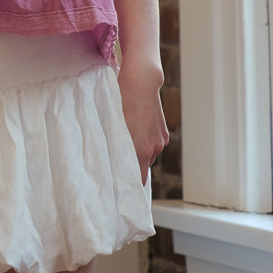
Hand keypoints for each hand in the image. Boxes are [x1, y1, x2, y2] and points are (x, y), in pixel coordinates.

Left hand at [117, 64, 169, 184]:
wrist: (141, 80)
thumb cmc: (122, 100)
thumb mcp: (113, 124)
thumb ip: (114, 146)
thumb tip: (109, 161)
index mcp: (141, 149)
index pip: (137, 180)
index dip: (129, 186)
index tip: (120, 191)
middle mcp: (154, 148)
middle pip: (141, 167)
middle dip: (131, 164)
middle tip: (116, 159)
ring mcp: (160, 140)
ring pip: (147, 154)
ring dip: (138, 151)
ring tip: (126, 137)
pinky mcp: (163, 131)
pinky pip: (152, 144)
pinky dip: (144, 141)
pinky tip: (135, 128)